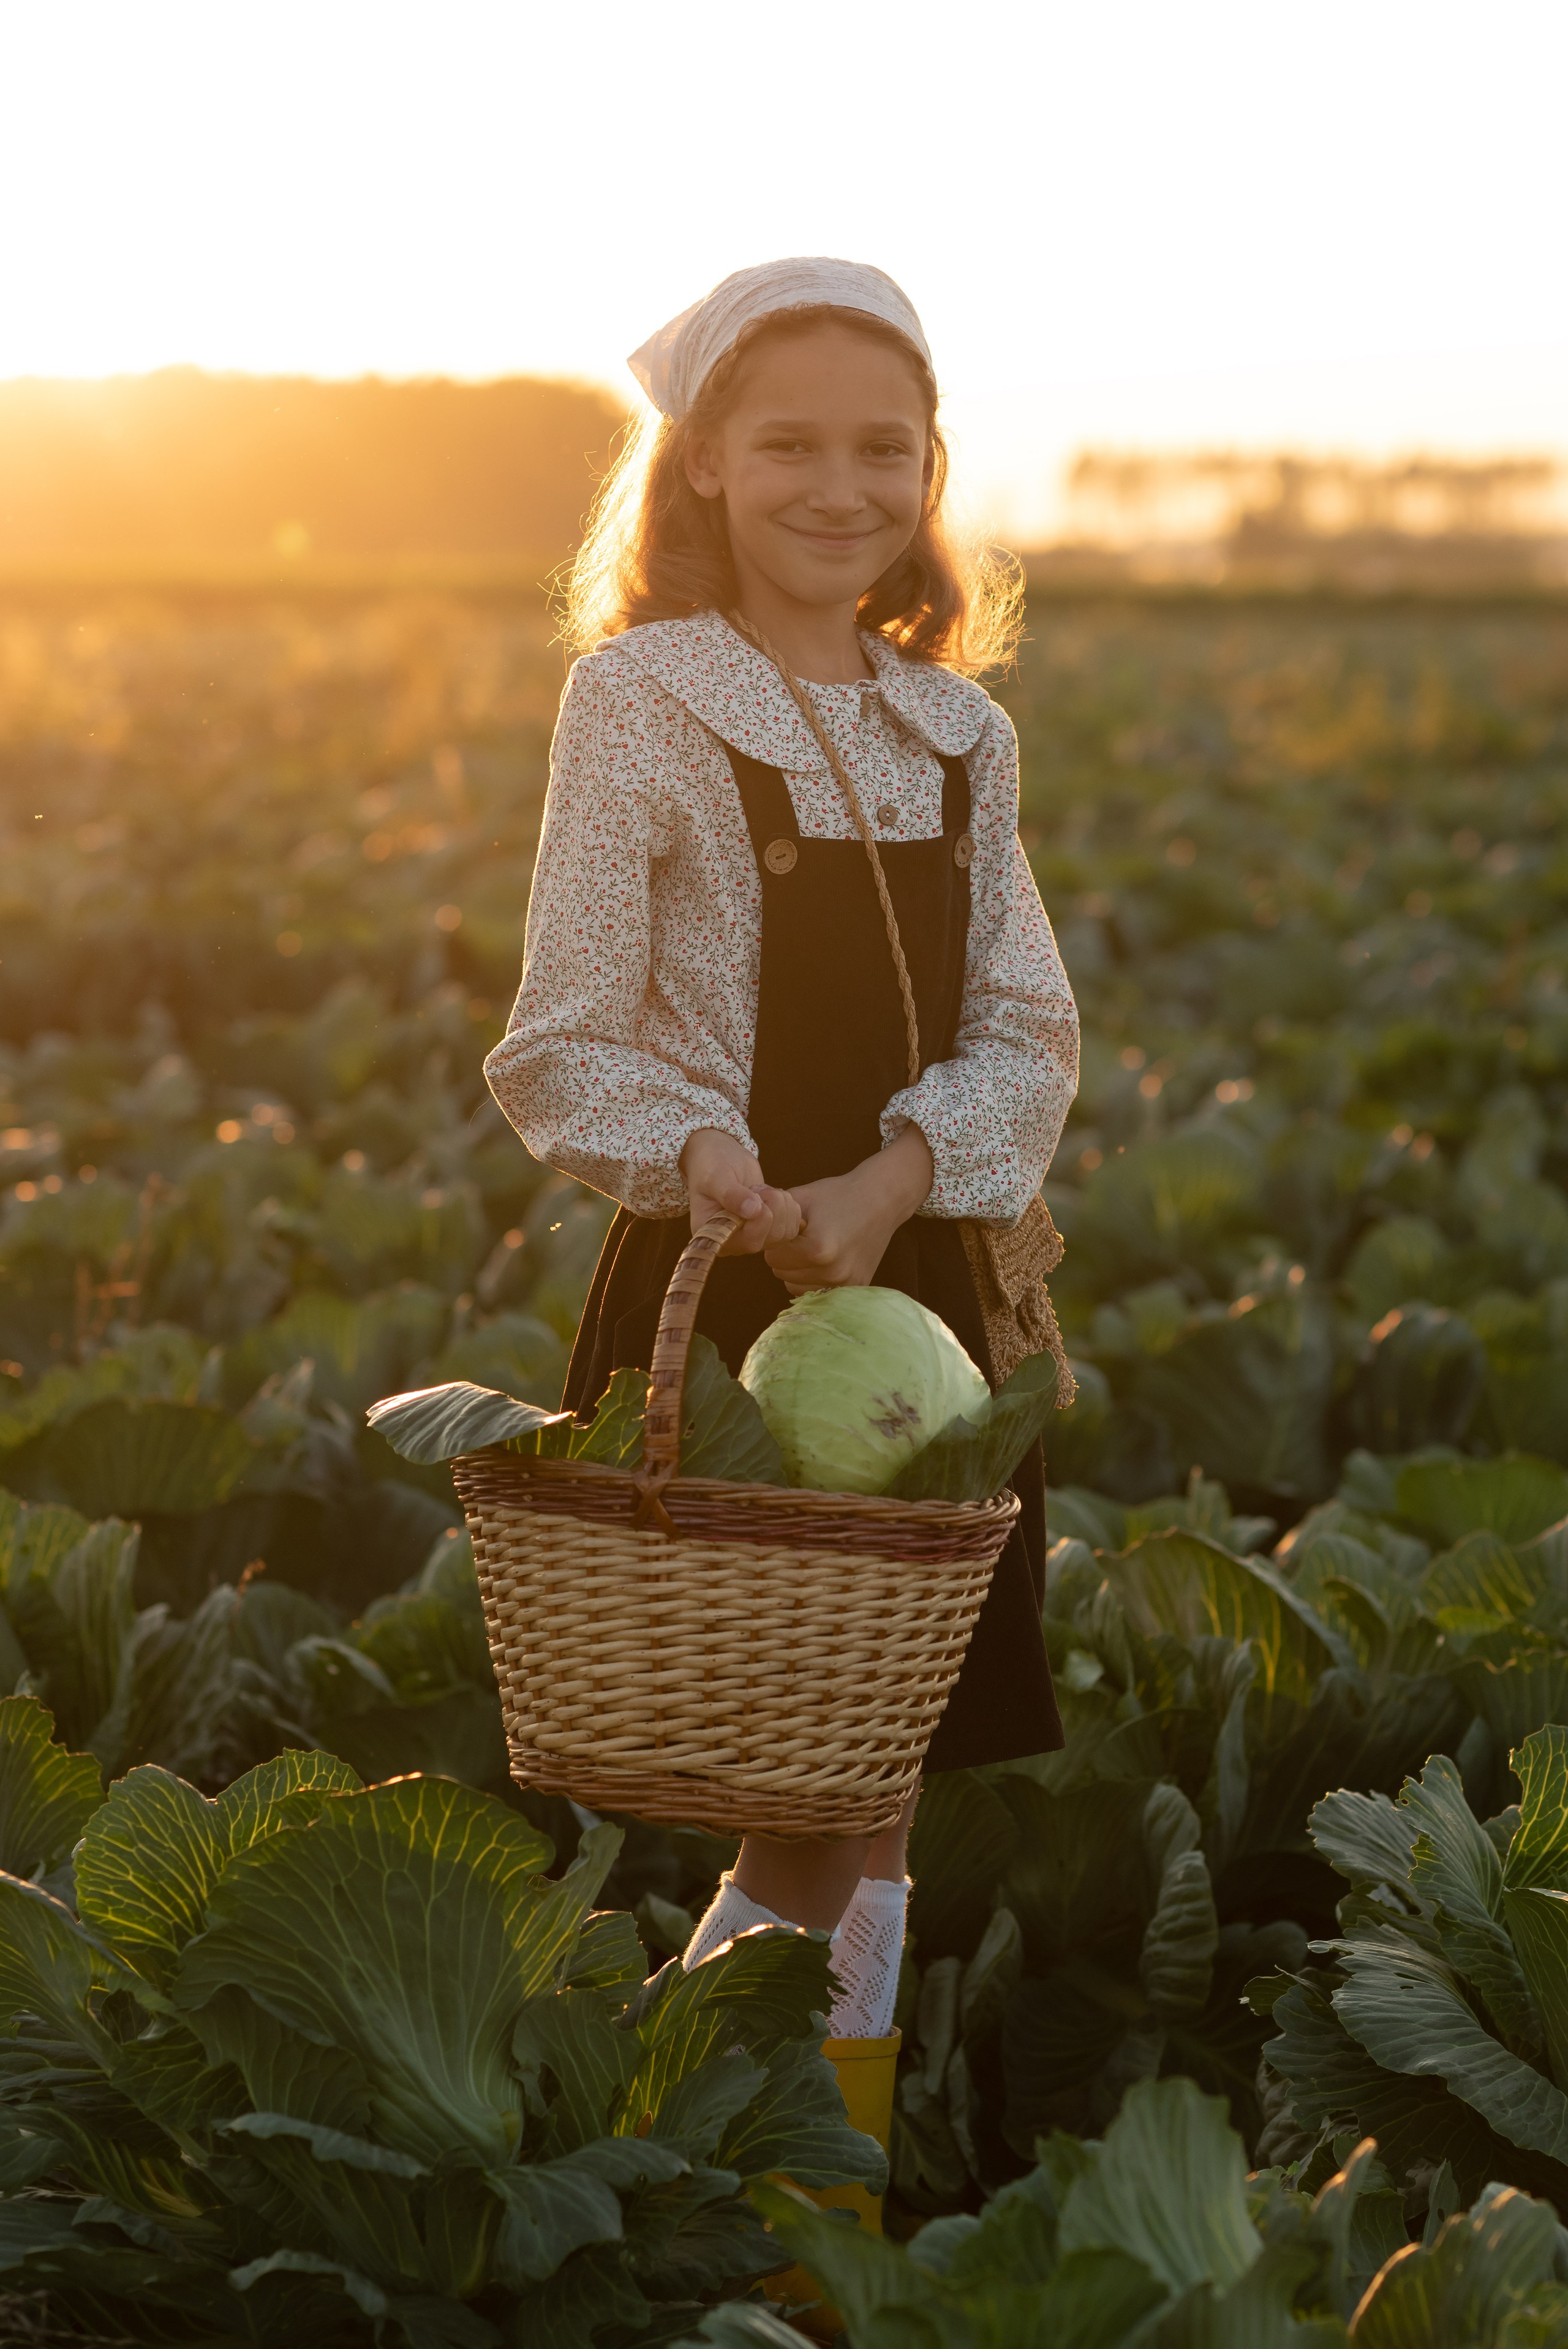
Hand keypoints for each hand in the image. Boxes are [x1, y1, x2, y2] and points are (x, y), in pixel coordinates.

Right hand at [679, 1127, 801, 1255]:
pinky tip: (772, 1195)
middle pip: (771, 1237)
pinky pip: (792, 1226)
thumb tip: (752, 1211)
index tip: (753, 1191)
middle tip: (756, 1188)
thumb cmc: (711, 1166)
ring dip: (782, 1204)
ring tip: (762, 1190)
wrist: (722, 1159)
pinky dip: (789, 1206)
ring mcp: (753, 1238)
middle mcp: (734, 1242)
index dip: (760, 1218)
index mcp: (715, 1235)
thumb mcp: (715, 1177)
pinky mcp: (768, 1230)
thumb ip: (731, 1194)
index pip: (748, 1241)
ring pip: (786, 1232)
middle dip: (773, 1205)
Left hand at [764, 1125, 933, 1293]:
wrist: (882, 1199)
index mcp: (816, 1249)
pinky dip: (813, 1278)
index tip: (790, 1228)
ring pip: (795, 1286)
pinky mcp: (855, 1288)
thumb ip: (771, 1210)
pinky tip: (824, 1260)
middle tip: (802, 1236)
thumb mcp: (802, 1197)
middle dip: (785, 1255)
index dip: (776, 1240)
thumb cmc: (839, 1194)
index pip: (772, 1256)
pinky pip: (816, 1291)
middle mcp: (831, 1272)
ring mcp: (845, 1283)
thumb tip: (739, 1214)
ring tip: (813, 1247)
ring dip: (797, 1270)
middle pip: (782, 1273)